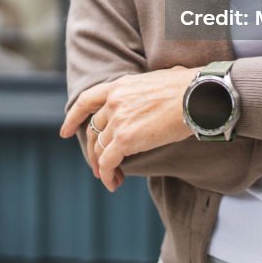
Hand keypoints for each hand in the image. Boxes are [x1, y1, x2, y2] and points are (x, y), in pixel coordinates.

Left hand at [59, 66, 197, 191]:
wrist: (197, 95)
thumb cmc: (188, 87)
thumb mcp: (159, 80)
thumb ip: (147, 90)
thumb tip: (161, 91)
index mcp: (120, 85)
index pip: (87, 100)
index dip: (73, 117)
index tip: (65, 130)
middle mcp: (114, 101)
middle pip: (93, 130)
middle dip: (92, 150)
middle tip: (98, 165)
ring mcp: (118, 120)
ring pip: (99, 148)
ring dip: (101, 166)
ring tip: (110, 178)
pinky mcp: (125, 139)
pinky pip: (108, 162)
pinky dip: (108, 175)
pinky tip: (114, 182)